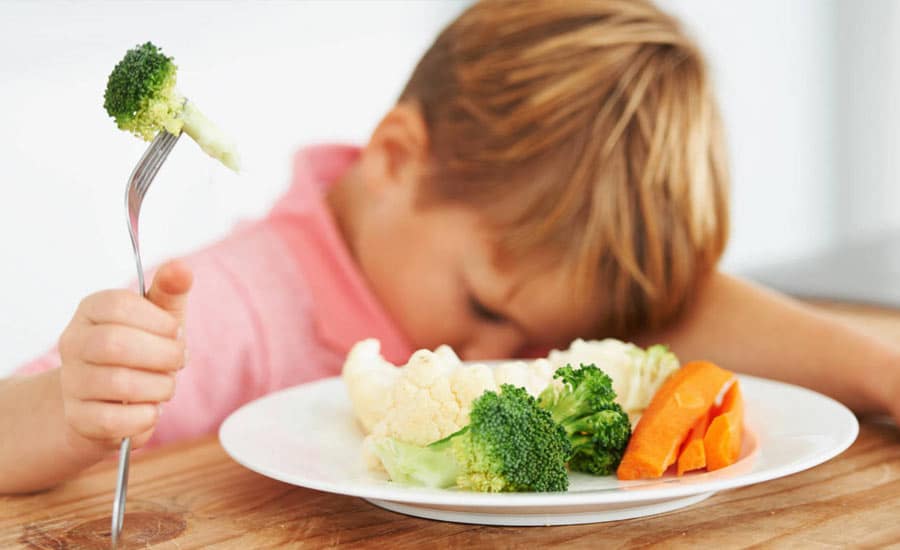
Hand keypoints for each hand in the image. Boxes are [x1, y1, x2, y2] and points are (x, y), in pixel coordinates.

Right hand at [58, 260, 192, 451]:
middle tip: (178, 360)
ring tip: (165, 385)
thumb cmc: (142, 351)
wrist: (111, 402)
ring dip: (159, 387)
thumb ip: (170, 290)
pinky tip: (150, 409)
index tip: (175, 332)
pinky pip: (114, 420)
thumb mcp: (160, 317)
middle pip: (115, 344)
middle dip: (163, 355)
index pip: (118, 305)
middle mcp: (73, 343)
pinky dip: (145, 416)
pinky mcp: (78, 418)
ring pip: (118, 384)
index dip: (158, 321)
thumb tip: (181, 268)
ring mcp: (71, 382)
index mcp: (91, 310)